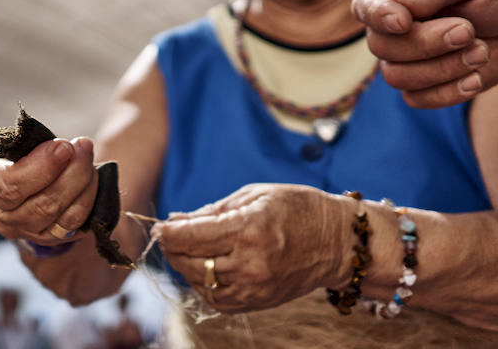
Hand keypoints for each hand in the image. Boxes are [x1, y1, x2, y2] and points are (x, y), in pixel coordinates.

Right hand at [0, 137, 98, 245]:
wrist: (22, 185)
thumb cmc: (16, 159)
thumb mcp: (12, 146)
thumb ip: (31, 146)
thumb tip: (61, 147)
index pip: (12, 186)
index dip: (43, 166)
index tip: (64, 146)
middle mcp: (6, 218)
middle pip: (44, 204)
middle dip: (72, 172)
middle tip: (83, 146)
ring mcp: (30, 233)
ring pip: (66, 217)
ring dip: (84, 184)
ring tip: (87, 158)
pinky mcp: (53, 239)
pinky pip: (79, 223)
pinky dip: (90, 197)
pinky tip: (91, 177)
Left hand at [150, 184, 349, 313]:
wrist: (338, 243)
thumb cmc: (298, 209)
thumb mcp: (256, 195)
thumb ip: (213, 210)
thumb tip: (176, 221)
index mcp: (249, 229)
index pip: (192, 237)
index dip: (168, 233)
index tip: (159, 227)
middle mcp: (250, 262)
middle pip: (190, 262)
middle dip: (172, 249)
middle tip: (169, 236)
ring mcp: (255, 287)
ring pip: (199, 283)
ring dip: (185, 267)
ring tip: (187, 250)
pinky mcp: (259, 302)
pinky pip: (217, 299)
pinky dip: (203, 285)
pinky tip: (205, 268)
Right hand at [352, 0, 497, 107]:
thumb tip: (401, 2)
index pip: (365, 5)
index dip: (377, 16)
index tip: (404, 22)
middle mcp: (391, 26)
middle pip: (380, 46)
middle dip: (427, 43)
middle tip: (469, 30)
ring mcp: (402, 58)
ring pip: (396, 76)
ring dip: (444, 68)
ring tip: (481, 50)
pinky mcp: (419, 86)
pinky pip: (417, 99)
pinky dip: (449, 91)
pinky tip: (476, 77)